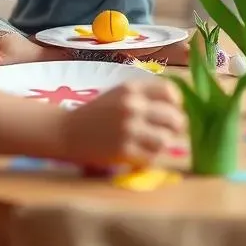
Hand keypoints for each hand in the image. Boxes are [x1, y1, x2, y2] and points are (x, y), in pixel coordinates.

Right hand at [60, 78, 185, 166]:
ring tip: (154, 144)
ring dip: (164, 144)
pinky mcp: (123, 151)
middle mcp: (133, 106)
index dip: (177, 103)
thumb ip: (146, 95)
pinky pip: (151, 157)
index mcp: (133, 88)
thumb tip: (179, 107)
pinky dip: (150, 157)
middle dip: (176, 127)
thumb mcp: (120, 93)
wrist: (67, 131)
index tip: (174, 110)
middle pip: (174, 118)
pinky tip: (141, 154)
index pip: (170, 91)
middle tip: (170, 132)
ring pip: (165, 140)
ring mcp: (129, 129)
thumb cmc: (98, 112)